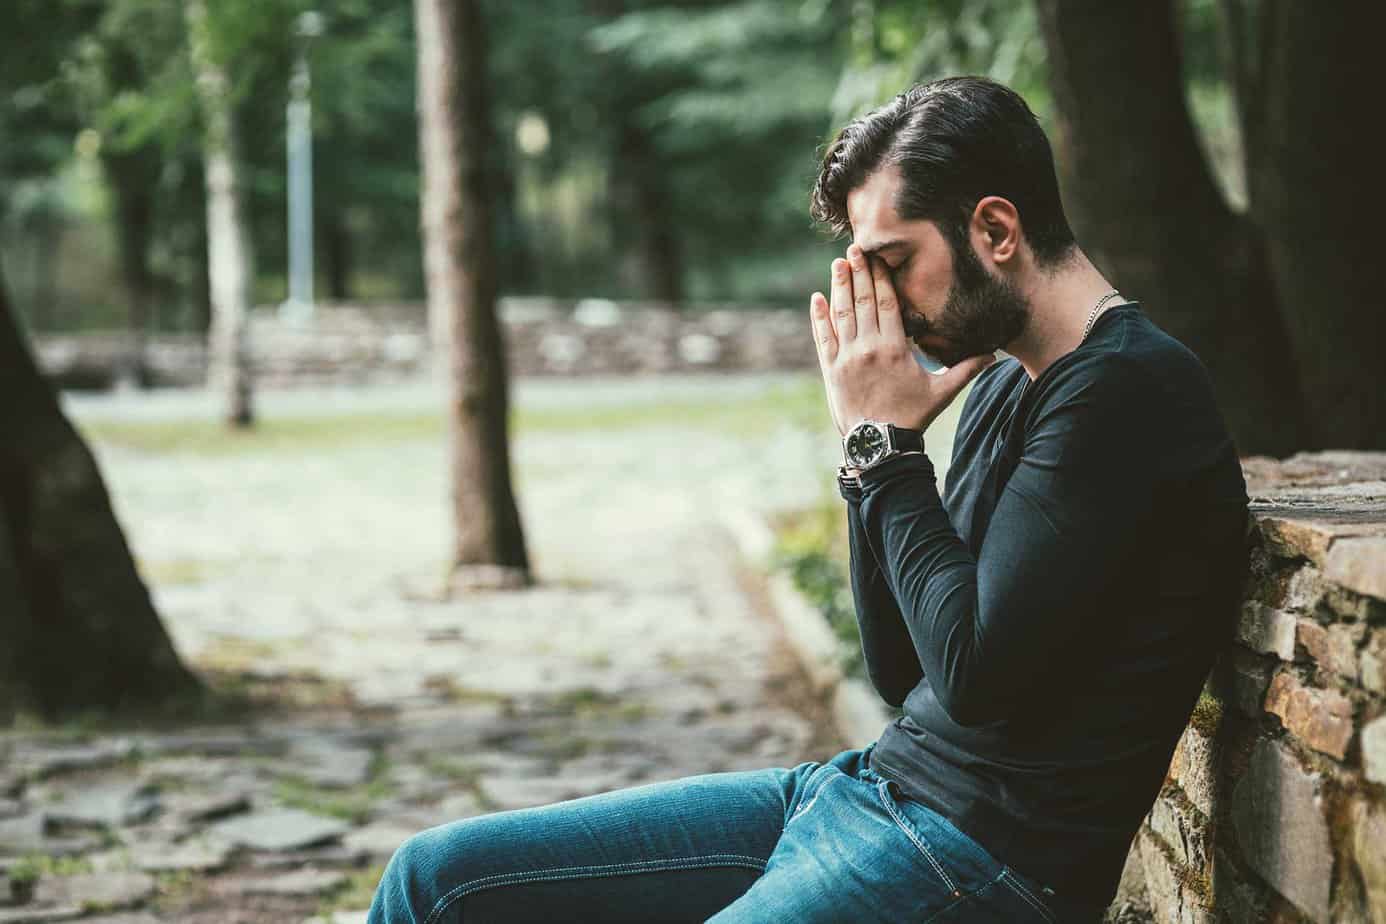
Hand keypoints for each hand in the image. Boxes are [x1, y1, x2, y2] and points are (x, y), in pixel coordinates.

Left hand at [809, 243, 994, 437]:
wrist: (879, 445)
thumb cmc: (912, 417)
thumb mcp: (941, 393)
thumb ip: (966, 370)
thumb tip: (994, 355)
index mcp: (894, 348)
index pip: (887, 303)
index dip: (881, 277)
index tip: (877, 257)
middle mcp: (868, 348)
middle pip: (863, 301)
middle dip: (858, 273)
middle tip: (854, 249)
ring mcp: (846, 358)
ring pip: (841, 314)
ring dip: (839, 287)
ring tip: (838, 264)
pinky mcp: (831, 370)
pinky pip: (823, 338)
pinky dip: (819, 317)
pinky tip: (817, 298)